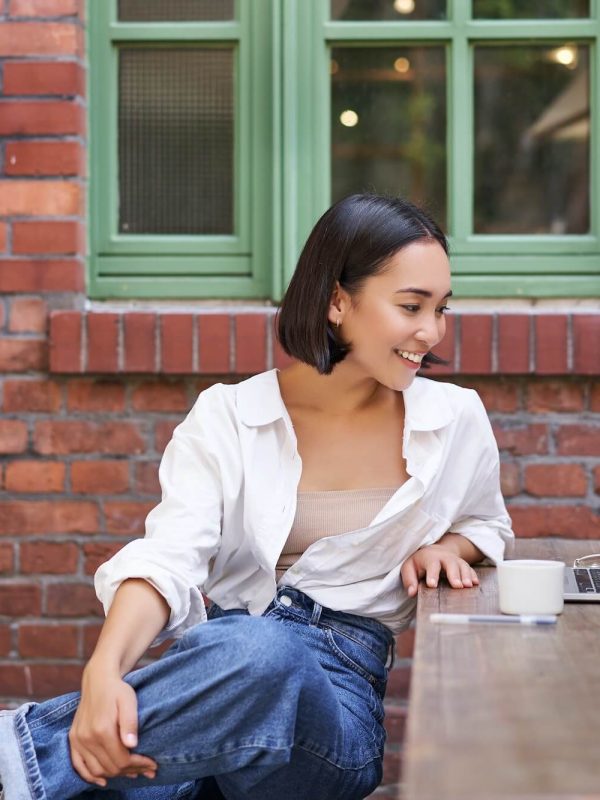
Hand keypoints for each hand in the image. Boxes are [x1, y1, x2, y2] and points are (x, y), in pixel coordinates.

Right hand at [68, 661, 157, 786]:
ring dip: (114, 775)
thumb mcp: (129, 701)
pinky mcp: (73, 739)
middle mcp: (87, 738)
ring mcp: (78, 740)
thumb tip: (132, 745)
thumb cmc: (117, 690)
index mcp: (102, 729)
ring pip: (96, 770)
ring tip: (132, 773)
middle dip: (131, 771)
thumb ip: (130, 723)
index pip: (121, 759)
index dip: (138, 765)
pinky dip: (89, 776)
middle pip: (110, 767)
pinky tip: (103, 780)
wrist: (98, 679)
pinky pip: (78, 765)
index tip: (152, 765)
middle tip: (147, 770)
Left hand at [401, 544, 479, 597]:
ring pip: (462, 566)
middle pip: (450, 564)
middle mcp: (444, 557)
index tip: (432, 585)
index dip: (432, 574)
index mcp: (429, 558)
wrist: (434, 551)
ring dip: (466, 575)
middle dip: (454, 575)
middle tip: (457, 586)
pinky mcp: (462, 565)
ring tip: (468, 586)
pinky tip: (476, 584)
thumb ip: (409, 580)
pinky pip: (470, 569)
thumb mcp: (409, 568)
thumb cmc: (419, 563)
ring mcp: (455, 560)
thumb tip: (411, 592)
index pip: (431, 565)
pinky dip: (473, 575)